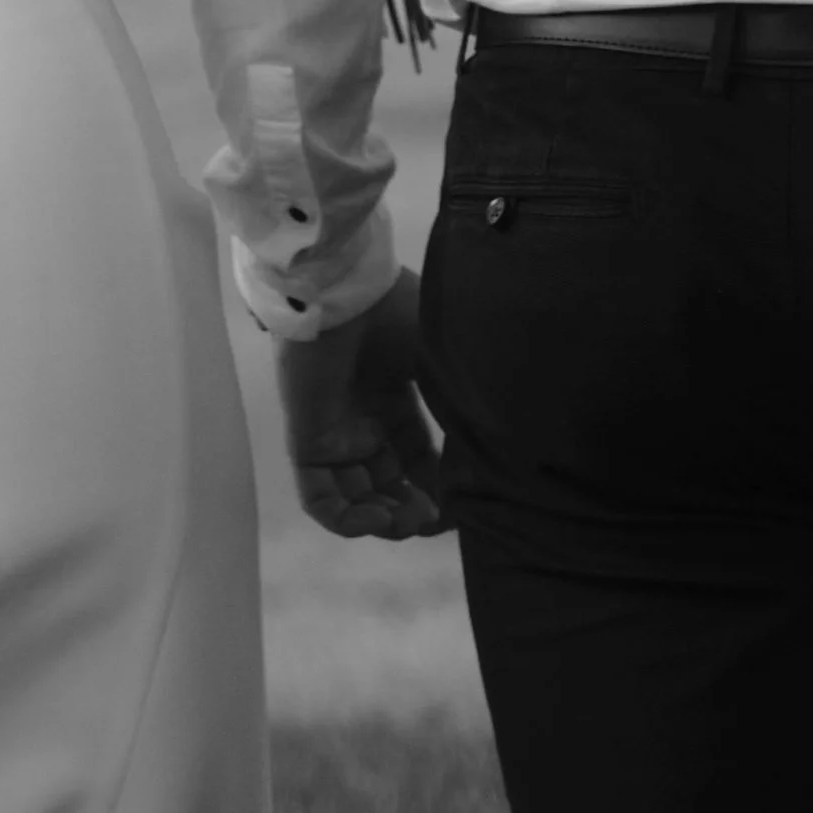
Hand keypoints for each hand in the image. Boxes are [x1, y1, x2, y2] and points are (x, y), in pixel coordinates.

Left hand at [276, 268, 447, 542]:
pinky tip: (378, 518)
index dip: (440, 485)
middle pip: (388, 482)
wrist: (344, 291)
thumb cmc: (395, 313)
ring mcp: (334, 431)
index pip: (417, 456)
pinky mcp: (307, 441)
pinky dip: (347, 522)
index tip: (464, 505)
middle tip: (435, 519)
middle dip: (414, 509)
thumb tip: (505, 448)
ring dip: (385, 521)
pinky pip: (319, 499)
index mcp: (393, 394)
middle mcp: (364, 417)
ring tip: (411, 521)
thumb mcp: (443, 358)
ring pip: (356, 497)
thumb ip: (468, 400)